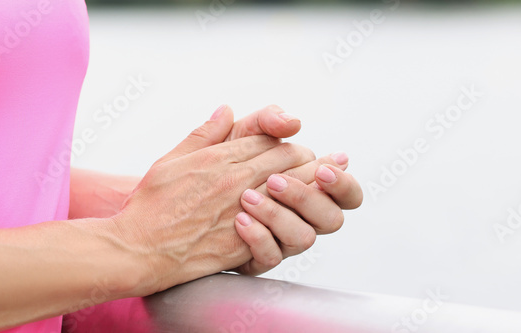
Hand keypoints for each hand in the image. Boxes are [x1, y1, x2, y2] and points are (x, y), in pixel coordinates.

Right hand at [112, 108, 315, 293]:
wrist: (139, 250)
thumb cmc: (149, 207)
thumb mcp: (170, 160)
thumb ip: (203, 135)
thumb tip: (226, 110)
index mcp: (217, 158)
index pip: (267, 139)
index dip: (284, 141)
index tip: (291, 147)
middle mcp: (233, 180)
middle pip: (286, 159)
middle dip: (303, 158)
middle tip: (311, 163)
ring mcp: (241, 210)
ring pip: (291, 188)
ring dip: (307, 185)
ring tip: (314, 187)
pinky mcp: (244, 240)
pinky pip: (281, 223)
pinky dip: (295, 217)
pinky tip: (299, 218)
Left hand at [220, 104, 363, 275]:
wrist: (175, 199)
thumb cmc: (213, 164)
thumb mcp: (237, 134)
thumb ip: (265, 121)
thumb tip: (293, 121)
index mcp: (305, 187)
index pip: (345, 192)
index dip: (342, 182)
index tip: (324, 168)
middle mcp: (298, 217)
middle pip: (332, 219)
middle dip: (309, 197)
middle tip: (276, 181)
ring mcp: (278, 240)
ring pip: (303, 239)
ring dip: (279, 215)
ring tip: (247, 198)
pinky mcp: (254, 258)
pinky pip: (270, 258)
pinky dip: (258, 237)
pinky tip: (239, 220)